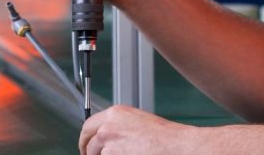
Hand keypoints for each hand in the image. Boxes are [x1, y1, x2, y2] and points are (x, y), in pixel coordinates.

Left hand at [80, 105, 196, 154]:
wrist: (177, 147)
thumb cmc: (165, 138)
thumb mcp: (138, 123)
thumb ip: (119, 127)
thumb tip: (108, 138)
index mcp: (115, 113)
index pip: (89, 126)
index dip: (86, 139)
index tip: (87, 147)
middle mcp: (108, 125)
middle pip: (86, 141)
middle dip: (87, 151)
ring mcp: (108, 142)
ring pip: (95, 154)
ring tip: (123, 154)